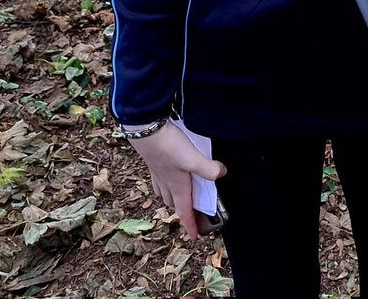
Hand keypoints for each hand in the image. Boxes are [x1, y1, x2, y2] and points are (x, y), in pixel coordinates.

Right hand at [130, 121, 225, 239]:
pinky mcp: (154, 161)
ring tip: (181, 195)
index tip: (194, 237)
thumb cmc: (167, 147)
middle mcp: (166, 182)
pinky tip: (169, 173)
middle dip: (182, 210)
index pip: (184, 211)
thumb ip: (208, 168)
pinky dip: (165, 182)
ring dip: (172, 197)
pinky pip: (160, 178)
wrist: (145, 130)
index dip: (190, 225)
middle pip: (174, 203)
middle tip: (192, 213)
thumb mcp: (192, 159)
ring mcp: (158, 172)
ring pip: (164, 191)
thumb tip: (222, 173)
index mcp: (177, 186)